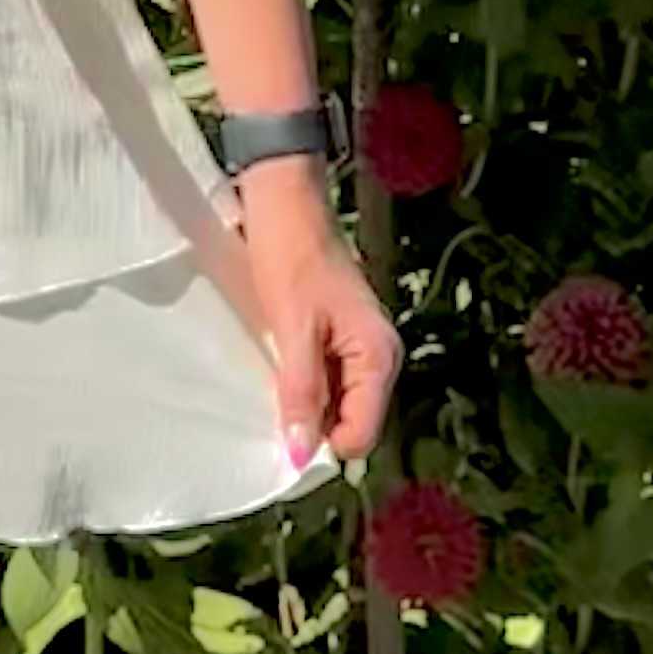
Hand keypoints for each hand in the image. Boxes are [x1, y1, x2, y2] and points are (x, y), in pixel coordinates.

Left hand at [235, 159, 398, 468]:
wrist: (283, 197)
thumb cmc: (289, 256)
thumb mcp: (292, 329)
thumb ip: (301, 393)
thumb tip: (300, 456)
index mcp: (378, 356)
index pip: (361, 433)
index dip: (324, 444)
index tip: (283, 438)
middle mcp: (379, 356)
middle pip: (353, 420)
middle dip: (316, 426)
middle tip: (272, 411)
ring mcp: (361, 346)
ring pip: (339, 401)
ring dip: (308, 405)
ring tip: (272, 390)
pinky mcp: (341, 335)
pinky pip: (329, 379)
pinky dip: (305, 384)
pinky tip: (277, 374)